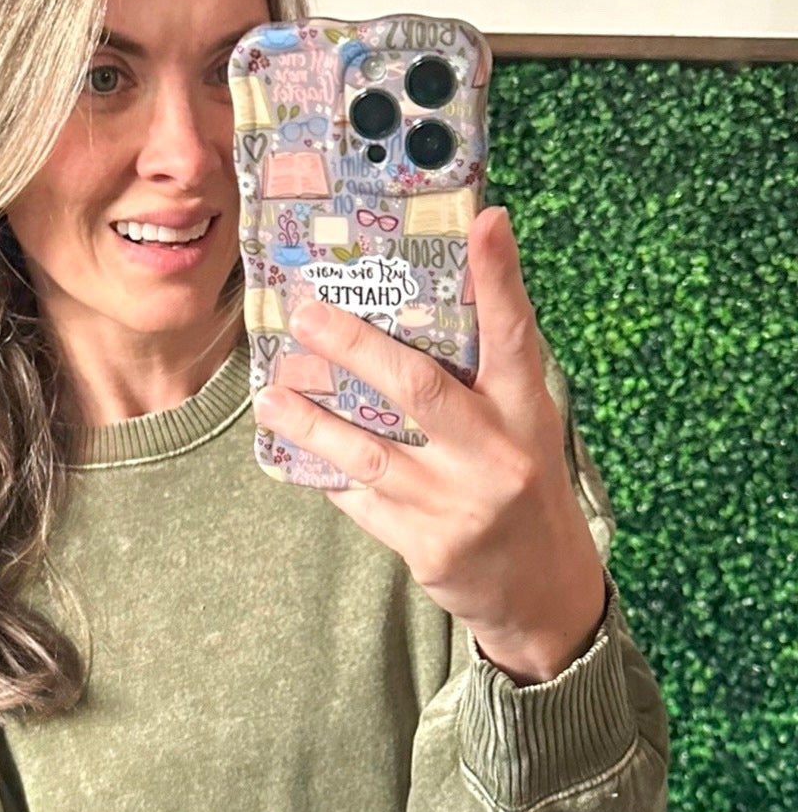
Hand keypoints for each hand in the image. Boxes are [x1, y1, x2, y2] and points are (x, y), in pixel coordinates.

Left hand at [253, 204, 606, 682]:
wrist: (540, 589)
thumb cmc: (520, 486)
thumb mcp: (521, 427)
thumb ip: (483, 378)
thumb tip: (423, 307)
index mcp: (527, 413)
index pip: (515, 335)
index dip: (500, 279)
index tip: (486, 222)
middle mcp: (497, 453)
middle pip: (417, 388)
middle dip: (355, 346)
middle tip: (307, 313)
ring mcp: (460, 503)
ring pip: (368, 452)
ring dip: (311, 421)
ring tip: (270, 395)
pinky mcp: (428, 546)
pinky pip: (359, 501)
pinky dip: (324, 474)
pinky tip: (291, 451)